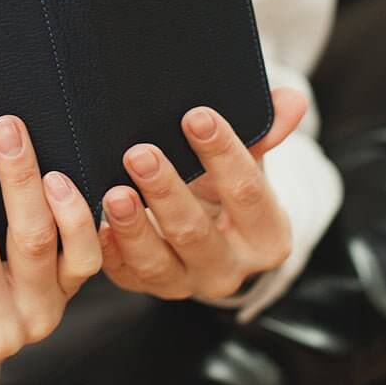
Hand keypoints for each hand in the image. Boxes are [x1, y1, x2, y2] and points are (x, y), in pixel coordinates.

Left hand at [98, 87, 306, 300]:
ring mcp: (183, 282)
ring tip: (114, 193)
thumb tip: (291, 99)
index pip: (247, 193)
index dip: (223, 155)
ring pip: (156, 261)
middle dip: (166, 192)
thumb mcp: (248, 163)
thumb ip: (266, 132)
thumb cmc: (223, 189)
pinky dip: (107, 250)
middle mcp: (228, 269)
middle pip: (196, 233)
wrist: (204, 232)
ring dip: (132, 226)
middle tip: (140, 153)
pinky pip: (121, 274)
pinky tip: (95, 225)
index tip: (196, 116)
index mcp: (265, 237)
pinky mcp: (142, 285)